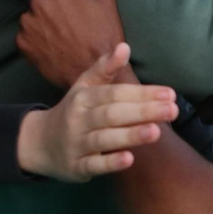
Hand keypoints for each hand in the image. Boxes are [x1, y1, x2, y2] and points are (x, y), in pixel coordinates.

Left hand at [17, 0, 126, 87]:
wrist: (95, 72)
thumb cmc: (104, 34)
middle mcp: (38, 2)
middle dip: (50, 5)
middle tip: (67, 22)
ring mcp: (28, 24)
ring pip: (31, 17)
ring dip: (42, 23)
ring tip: (61, 37)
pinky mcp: (23, 43)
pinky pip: (26, 35)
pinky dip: (36, 39)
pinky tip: (53, 47)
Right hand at [17, 43, 177, 179]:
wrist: (39, 143)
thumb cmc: (73, 112)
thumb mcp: (84, 87)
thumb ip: (104, 68)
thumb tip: (125, 46)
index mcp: (84, 97)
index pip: (115, 93)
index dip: (142, 93)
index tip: (170, 94)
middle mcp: (79, 119)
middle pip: (112, 114)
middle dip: (143, 111)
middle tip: (173, 110)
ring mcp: (76, 144)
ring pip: (104, 138)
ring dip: (130, 135)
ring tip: (157, 132)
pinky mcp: (76, 167)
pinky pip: (93, 165)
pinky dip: (110, 162)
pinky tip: (130, 159)